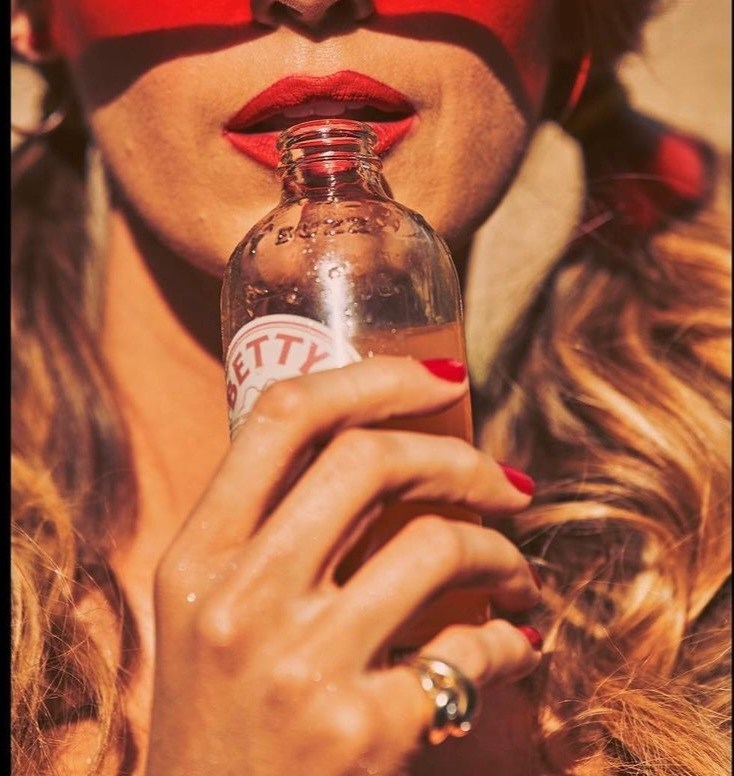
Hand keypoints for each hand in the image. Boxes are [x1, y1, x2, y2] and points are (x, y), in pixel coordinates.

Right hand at [145, 357, 540, 775]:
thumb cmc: (220, 724)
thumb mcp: (204, 618)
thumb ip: (262, 536)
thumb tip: (378, 453)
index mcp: (197, 557)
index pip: (283, 417)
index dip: (372, 375)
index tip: (439, 378)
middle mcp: (239, 600)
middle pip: (369, 461)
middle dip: (459, 458)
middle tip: (503, 483)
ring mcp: (298, 667)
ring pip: (435, 546)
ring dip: (500, 552)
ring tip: (515, 573)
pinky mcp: (359, 732)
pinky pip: (468, 653)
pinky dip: (509, 642)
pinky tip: (515, 647)